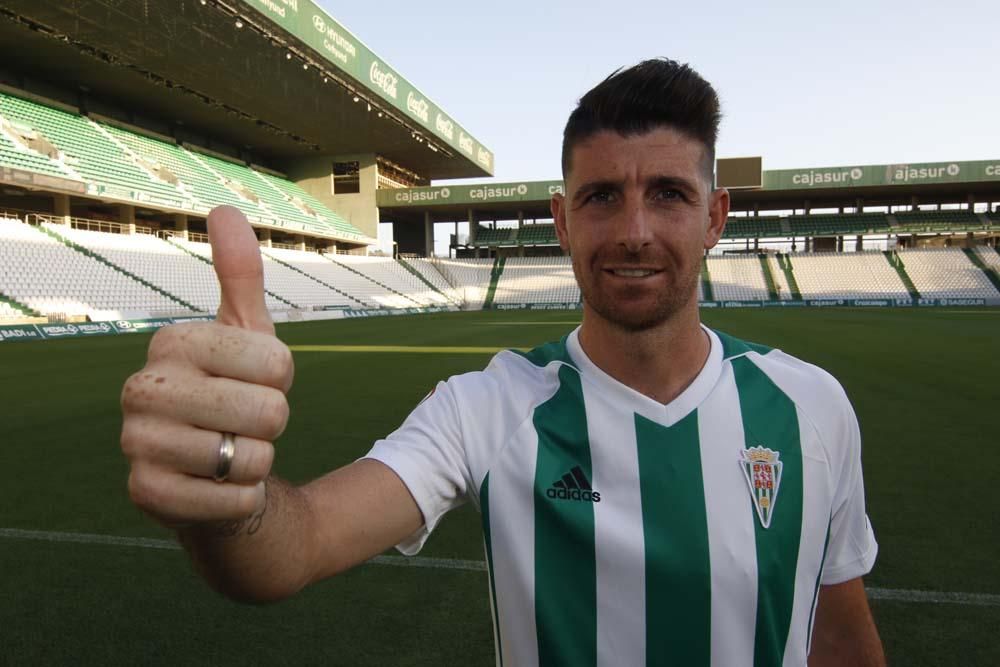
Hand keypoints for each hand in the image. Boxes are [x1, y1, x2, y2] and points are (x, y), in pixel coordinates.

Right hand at [121, 206, 293, 526]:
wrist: (212, 469)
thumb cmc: (234, 392)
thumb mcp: (246, 334)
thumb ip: (240, 276)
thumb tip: (225, 209)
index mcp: (172, 342)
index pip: (277, 364)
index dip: (283, 381)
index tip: (256, 382)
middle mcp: (141, 388)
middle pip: (269, 412)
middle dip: (272, 425)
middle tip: (244, 424)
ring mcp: (136, 443)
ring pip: (250, 459)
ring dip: (257, 463)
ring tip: (230, 453)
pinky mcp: (146, 494)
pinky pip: (232, 500)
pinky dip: (244, 498)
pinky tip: (221, 487)